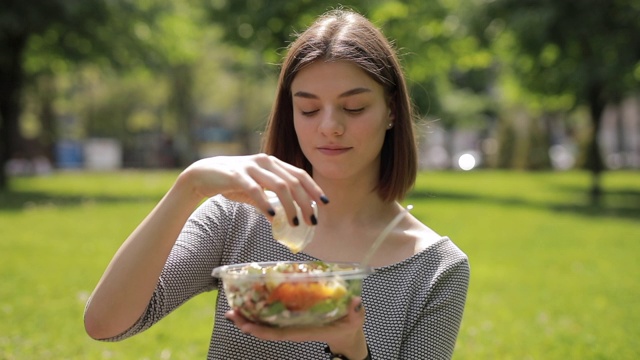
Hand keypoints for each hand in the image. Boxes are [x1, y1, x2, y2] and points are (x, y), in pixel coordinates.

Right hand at [179, 154, 325, 225]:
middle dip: (305, 202)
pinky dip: (266, 203)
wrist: (202, 175)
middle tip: (311, 221)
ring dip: (290, 206)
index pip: (299, 174)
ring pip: (279, 186)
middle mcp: (265, 161)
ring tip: (295, 223)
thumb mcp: (255, 189)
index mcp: (272, 163)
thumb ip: (270, 199)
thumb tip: (285, 219)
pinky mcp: (236, 175)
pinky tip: (273, 216)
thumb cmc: (232, 182)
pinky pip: (256, 190)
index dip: (314, 189)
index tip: (325, 203)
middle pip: (293, 182)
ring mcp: (251, 167)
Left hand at [225, 297, 367, 355]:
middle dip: (248, 323)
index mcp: (305, 330)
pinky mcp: (293, 316)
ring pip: (266, 323)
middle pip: (267, 329)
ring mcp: (292, 322)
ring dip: (249, 316)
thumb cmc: (350, 326)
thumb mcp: (355, 319)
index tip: (247, 326)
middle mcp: (294, 328)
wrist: (349, 333)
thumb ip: (354, 311)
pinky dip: (260, 310)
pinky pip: (273, 315)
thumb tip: (355, 302)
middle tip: (231, 312)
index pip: (280, 334)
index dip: (263, 331)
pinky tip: (250, 301)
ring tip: (233, 307)